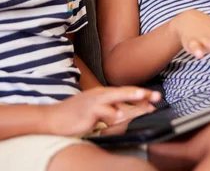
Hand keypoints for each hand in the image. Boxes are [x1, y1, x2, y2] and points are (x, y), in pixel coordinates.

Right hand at [46, 87, 160, 135]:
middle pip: (124, 92)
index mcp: (102, 94)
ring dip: (130, 97)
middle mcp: (99, 95)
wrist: (52, 118)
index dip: (141, 95)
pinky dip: (110, 113)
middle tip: (156, 95)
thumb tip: (124, 112)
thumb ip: (109, 110)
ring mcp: (93, 102)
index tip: (155, 98)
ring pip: (115, 98)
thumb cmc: (73, 115)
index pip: (125, 93)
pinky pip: (101, 111)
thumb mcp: (94, 111)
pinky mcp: (87, 111)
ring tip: (144, 98)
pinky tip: (118, 115)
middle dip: (141, 93)